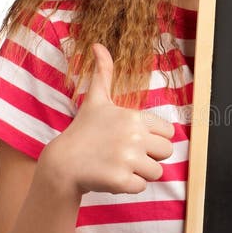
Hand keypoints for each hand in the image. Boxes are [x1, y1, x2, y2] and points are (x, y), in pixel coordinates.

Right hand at [41, 43, 174, 195]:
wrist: (62, 163)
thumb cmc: (83, 131)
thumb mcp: (96, 100)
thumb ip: (103, 73)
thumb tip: (99, 45)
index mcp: (134, 118)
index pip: (168, 133)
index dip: (153, 138)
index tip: (132, 139)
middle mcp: (133, 137)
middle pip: (166, 153)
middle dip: (150, 156)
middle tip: (126, 154)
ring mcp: (127, 160)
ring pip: (157, 172)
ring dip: (140, 172)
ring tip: (118, 165)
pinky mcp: (122, 181)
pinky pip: (141, 187)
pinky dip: (128, 186)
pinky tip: (111, 176)